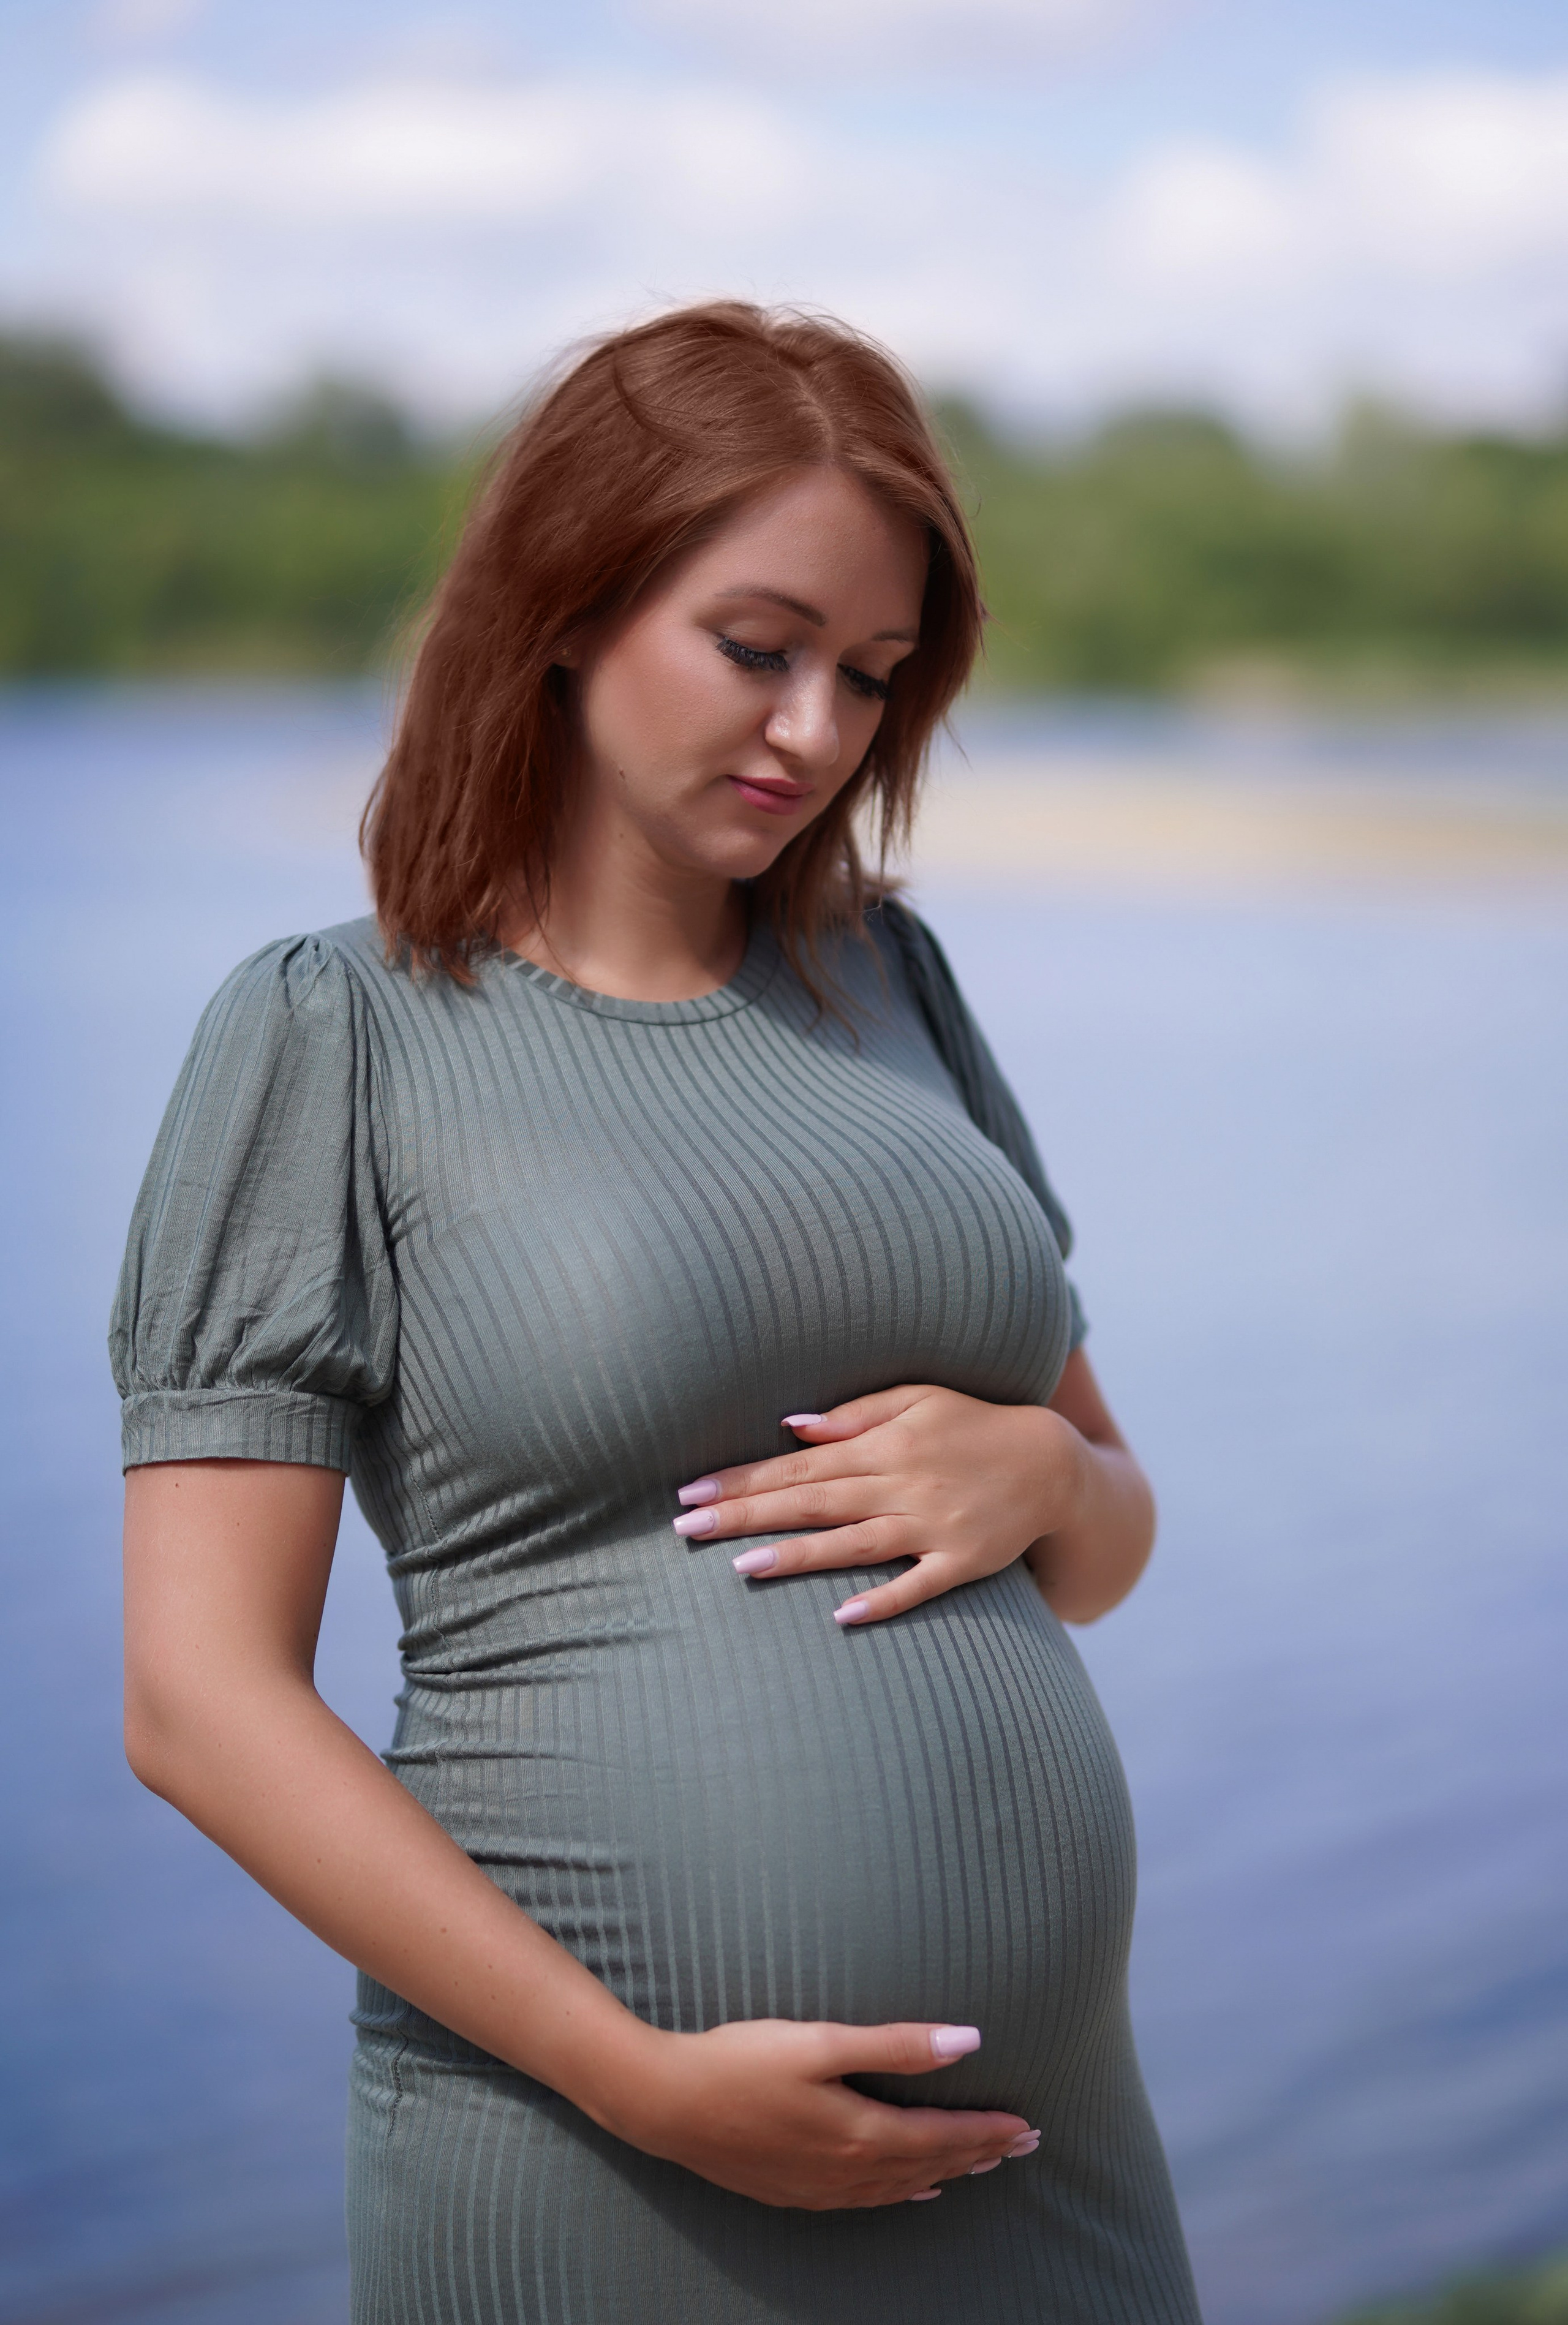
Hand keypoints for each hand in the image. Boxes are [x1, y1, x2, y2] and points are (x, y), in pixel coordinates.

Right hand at [604, 2016, 1036, 2207]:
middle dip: (981, 2153)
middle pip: (931, 2165)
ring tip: (984, 2164)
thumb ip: (894, 2043)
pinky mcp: (796, 2191)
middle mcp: (848, 2170)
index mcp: (860, 2133)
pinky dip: (904, 2193)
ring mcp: (820, 2187)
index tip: (1027, 2124)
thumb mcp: (820, 2041)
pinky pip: (870, 2200)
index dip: (988, 2131)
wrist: (667, 2104)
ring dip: (948, 2173)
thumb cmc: (740, 2061)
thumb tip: (967, 2039)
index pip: (943, 2137)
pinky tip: (916, 2192)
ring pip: (903, 2187)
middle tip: (1026, 2145)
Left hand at [672, 1385, 1088, 1625]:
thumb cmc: (975, 1425)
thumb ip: (856, 1412)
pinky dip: (883, 1601)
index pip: (798, 1463)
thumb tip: (792, 1425)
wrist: (1053, 1464)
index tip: (691, 1491)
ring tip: (741, 1566)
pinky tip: (842, 1616)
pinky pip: (918, 1587)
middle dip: (746, 1514)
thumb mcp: (919, 1398)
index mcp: (884, 1445)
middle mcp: (901, 1485)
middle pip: (811, 1501)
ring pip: (853, 1544)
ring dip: (798, 1556)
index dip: (743, 1478)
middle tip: (686, 1528)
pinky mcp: (962, 1563)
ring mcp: (931, 1528)